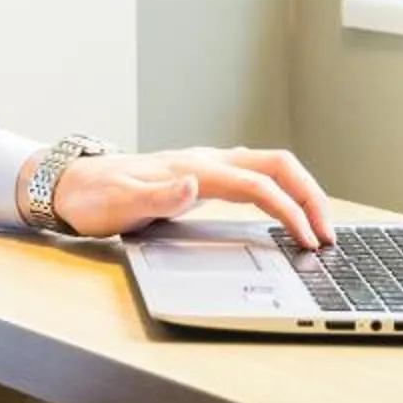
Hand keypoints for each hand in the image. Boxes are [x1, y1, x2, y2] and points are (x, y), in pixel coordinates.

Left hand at [41, 145, 336, 248]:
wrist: (71, 185)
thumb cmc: (94, 197)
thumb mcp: (120, 203)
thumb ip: (158, 195)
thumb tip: (192, 185)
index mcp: (195, 168)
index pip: (259, 185)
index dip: (290, 212)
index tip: (309, 241)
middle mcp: (207, 161)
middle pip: (278, 165)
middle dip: (311, 196)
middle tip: (330, 233)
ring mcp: (207, 166)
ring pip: (271, 167)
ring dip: (301, 192)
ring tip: (319, 226)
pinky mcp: (205, 176)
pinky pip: (256, 176)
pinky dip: (282, 192)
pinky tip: (288, 214)